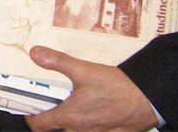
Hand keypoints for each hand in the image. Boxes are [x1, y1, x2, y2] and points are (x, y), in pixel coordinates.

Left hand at [24, 46, 157, 131]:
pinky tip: (91, 113)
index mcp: (70, 117)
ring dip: (68, 125)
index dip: (31, 117)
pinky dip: (86, 127)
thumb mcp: (83, 70)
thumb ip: (56, 61)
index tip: (30, 109)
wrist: (148, 99)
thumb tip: (36, 53)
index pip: (39, 126)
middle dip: (49, 122)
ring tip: (71, 108)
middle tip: (49, 106)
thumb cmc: (118, 88)